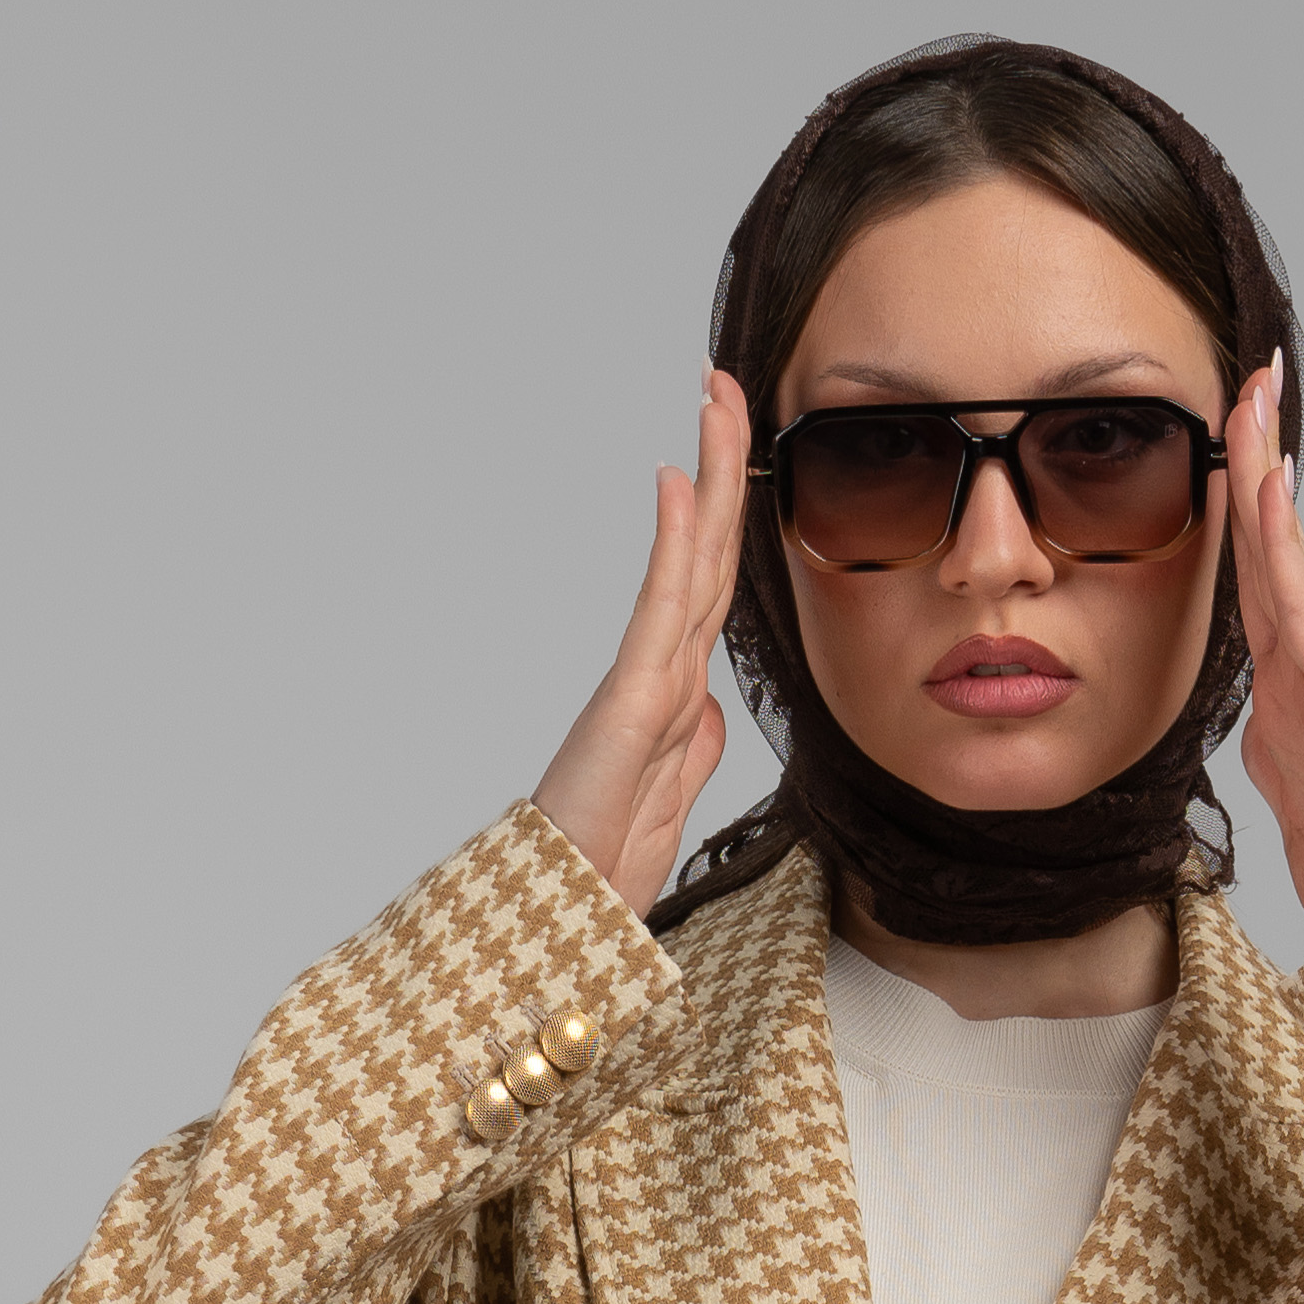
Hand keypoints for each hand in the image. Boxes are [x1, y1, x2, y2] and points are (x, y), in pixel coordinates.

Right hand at [531, 368, 752, 912]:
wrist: (568, 923)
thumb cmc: (604, 868)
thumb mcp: (670, 801)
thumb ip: (690, 745)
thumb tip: (706, 702)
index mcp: (678, 690)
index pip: (716, 580)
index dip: (731, 508)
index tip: (736, 440)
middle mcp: (664, 671)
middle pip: (708, 550)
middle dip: (723, 462)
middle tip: (722, 380)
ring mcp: (646, 681)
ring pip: (695, 562)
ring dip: (709, 476)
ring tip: (713, 400)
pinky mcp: (629, 704)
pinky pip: (663, 612)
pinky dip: (672, 545)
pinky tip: (675, 484)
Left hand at [1226, 363, 1303, 946]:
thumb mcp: (1297, 813)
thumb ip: (1277, 760)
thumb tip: (1255, 729)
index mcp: (1294, 701)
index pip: (1257, 590)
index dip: (1241, 516)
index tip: (1231, 445)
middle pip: (1269, 552)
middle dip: (1257, 461)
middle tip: (1250, 379)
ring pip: (1281, 560)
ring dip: (1264, 474)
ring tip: (1253, 396)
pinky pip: (1296, 605)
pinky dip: (1277, 541)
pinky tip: (1263, 485)